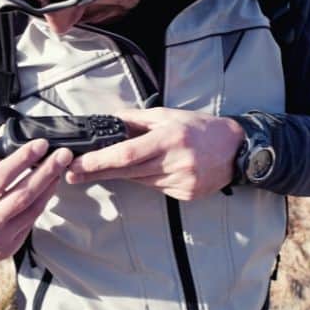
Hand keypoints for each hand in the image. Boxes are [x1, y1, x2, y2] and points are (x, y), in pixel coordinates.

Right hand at [0, 139, 72, 267]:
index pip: (0, 178)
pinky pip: (30, 222)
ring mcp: (0, 239)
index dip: (22, 159)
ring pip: (32, 210)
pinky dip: (41, 203)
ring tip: (59, 168)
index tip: (39, 145)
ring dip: (49, 187)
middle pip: (23, 194)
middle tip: (62, 155)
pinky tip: (48, 188)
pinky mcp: (9, 248)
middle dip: (46, 172)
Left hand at [65, 108, 243, 200]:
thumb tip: (107, 122)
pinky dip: (147, 179)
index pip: (126, 153)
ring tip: (104, 168)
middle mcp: (175, 162)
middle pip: (127, 171)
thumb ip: (135, 120)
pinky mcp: (186, 194)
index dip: (99, 161)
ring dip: (122, 175)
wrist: (236, 148)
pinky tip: (151, 170)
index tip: (77, 164)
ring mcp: (182, 181)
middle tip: (72, 173)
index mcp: (169, 138)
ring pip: (140, 181)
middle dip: (97, 172)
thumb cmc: (200, 128)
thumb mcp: (167, 115)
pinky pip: (156, 188)